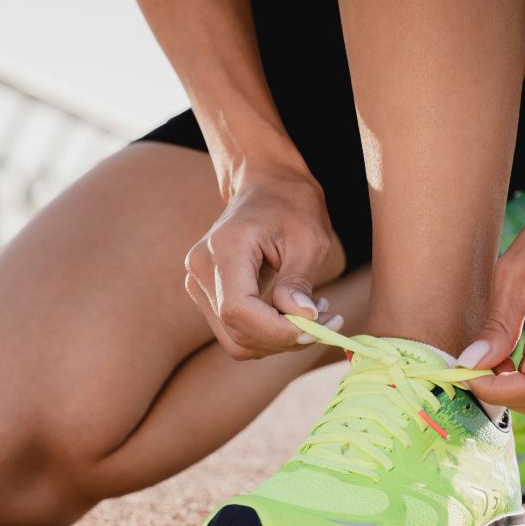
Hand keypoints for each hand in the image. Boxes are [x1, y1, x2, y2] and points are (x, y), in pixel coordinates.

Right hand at [184, 165, 345, 358]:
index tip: (316, 328)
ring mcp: (198, 283)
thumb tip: (305, 320)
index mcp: (225, 247)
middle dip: (283, 339)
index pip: (238, 309)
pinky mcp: (205, 294)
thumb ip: (300, 282)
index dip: (276, 330)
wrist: (265, 185)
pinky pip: (234, 331)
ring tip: (311, 314)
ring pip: (235, 340)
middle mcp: (201, 268)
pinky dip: (266, 333)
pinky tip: (291, 312)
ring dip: (277, 340)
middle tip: (326, 324)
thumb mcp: (308, 240)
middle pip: (236, 331)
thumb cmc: (291, 205)